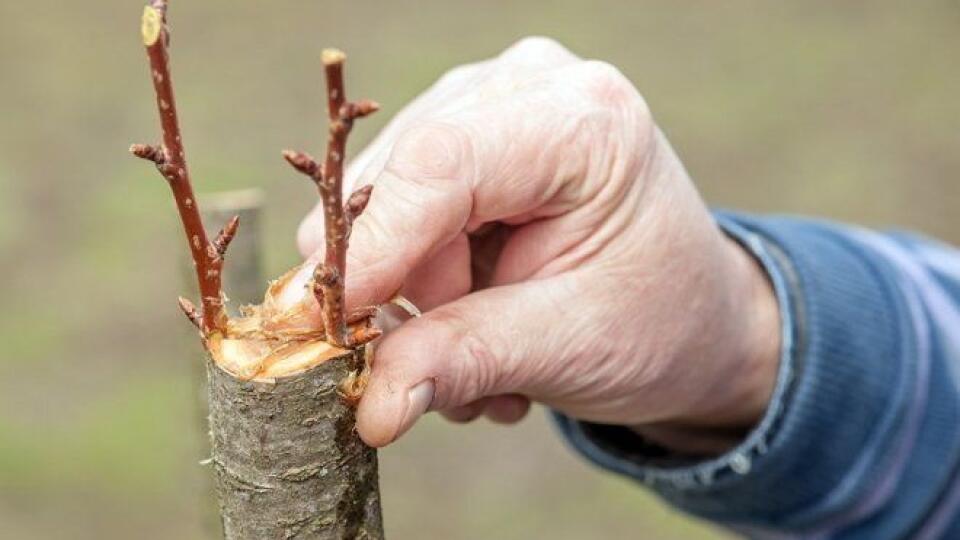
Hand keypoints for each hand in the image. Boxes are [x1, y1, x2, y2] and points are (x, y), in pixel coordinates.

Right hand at [297, 37, 780, 449]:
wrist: (688, 314)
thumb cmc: (656, 323)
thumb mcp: (569, 348)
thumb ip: (465, 362)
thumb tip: (372, 407)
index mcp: (584, 122)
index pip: (440, 163)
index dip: (374, 247)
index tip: (334, 328)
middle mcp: (528, 87)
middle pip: (399, 182)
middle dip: (408, 291)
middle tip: (459, 370)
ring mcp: (488, 101)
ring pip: (382, 202)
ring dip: (419, 300)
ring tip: (488, 351)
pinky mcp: (462, 133)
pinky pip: (392, 209)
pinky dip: (420, 282)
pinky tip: (479, 316)